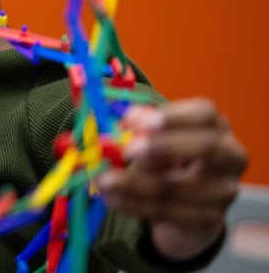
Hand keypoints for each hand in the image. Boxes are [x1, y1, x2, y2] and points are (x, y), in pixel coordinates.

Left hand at [96, 98, 247, 261]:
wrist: (189, 205)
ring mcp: (224, 191)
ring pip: (177, 186)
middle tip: (127, 150)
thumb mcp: (158, 139)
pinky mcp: (210, 219)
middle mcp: (230, 156)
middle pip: (206, 146)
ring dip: (133, 183)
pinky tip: (112, 198)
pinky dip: (134, 204)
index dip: (172, 116)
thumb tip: (125, 122)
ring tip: (103, 180)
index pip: (205, 114)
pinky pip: (167, 211)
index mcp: (217, 127)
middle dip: (163, 146)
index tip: (134, 120)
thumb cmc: (170, 159)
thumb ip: (143, 130)